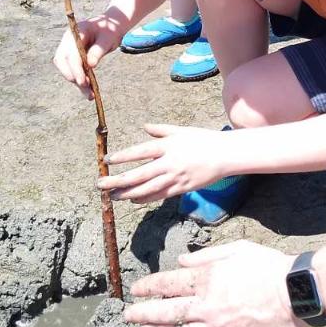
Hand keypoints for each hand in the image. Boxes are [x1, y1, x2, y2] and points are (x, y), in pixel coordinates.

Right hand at [52, 14, 122, 97]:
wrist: (111, 26)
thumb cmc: (110, 30)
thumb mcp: (108, 39)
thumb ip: (98, 50)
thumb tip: (90, 65)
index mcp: (75, 31)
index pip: (70, 53)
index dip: (75, 68)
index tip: (83, 82)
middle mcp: (67, 40)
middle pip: (62, 61)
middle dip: (73, 77)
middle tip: (87, 90)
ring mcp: (68, 48)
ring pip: (66, 68)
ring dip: (76, 82)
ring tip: (90, 95)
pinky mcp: (72, 57)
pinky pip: (72, 70)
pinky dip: (79, 81)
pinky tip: (89, 92)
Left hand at [101, 123, 230, 202]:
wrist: (225, 155)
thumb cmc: (203, 140)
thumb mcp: (181, 131)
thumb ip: (161, 130)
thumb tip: (144, 127)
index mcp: (168, 146)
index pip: (140, 152)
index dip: (123, 156)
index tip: (107, 159)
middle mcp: (169, 163)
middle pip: (139, 174)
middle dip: (117, 180)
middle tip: (100, 183)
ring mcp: (175, 178)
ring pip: (146, 189)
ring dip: (127, 193)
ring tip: (111, 195)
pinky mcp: (181, 189)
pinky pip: (159, 196)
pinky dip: (144, 198)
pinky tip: (132, 200)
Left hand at [123, 241, 301, 326]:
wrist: (296, 294)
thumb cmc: (268, 267)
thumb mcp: (236, 249)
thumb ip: (205, 256)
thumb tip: (181, 261)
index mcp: (207, 279)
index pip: (169, 284)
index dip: (149, 287)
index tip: (136, 289)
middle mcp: (206, 306)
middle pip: (166, 311)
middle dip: (143, 312)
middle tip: (127, 315)